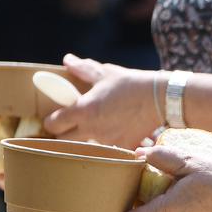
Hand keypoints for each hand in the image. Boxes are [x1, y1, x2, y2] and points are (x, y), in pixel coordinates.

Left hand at [43, 53, 163, 146]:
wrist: (159, 98)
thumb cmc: (130, 83)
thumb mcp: (105, 73)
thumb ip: (83, 69)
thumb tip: (68, 60)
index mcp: (83, 110)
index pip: (54, 124)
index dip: (52, 121)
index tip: (56, 119)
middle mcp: (91, 129)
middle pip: (64, 141)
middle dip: (64, 135)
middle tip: (72, 126)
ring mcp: (107, 141)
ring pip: (87, 147)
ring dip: (87, 140)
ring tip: (97, 129)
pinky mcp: (122, 148)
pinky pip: (110, 151)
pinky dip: (111, 145)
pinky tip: (117, 135)